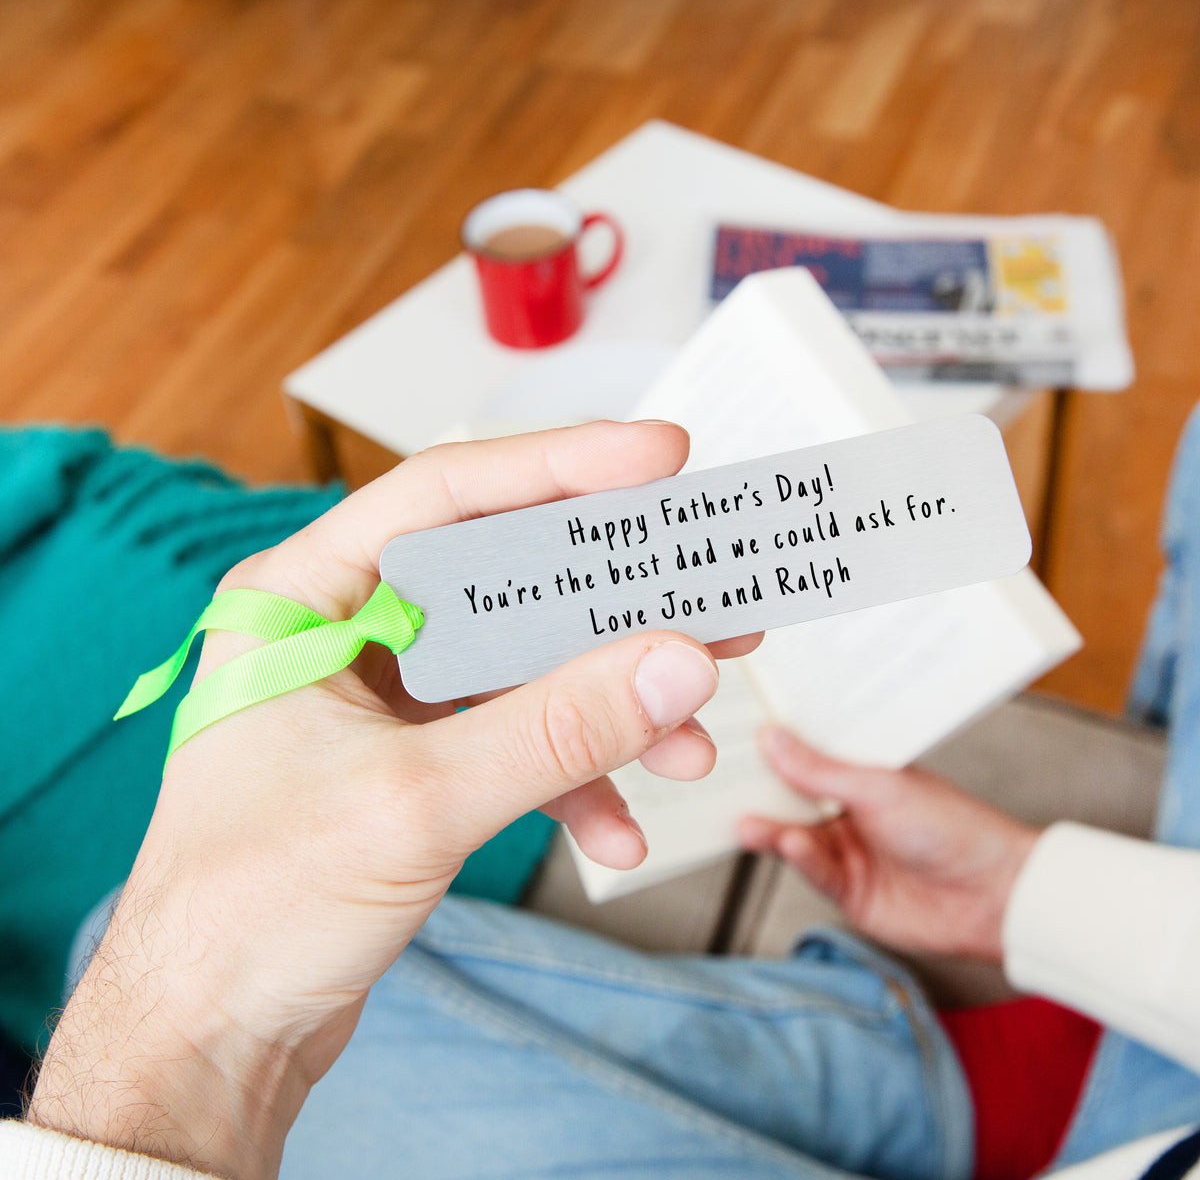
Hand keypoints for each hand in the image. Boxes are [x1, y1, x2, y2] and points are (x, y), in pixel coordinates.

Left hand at [28, 421, 759, 1179]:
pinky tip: (618, 828)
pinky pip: (514, 738)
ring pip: (522, 665)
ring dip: (608, 705)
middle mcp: (346, 630)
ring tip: (690, 741)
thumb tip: (675, 663)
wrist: (212, 1036)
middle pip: (502, 579)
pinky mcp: (416, 758)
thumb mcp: (417, 804)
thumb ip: (556, 729)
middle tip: (709, 602)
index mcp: (303, 597)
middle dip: (612, 605)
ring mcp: (385, 697)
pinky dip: (572, 776)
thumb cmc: (252, 910)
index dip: (559, 466)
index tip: (659, 458)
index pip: (444, 496)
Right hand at [738, 727, 1038, 962]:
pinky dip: (798, 858)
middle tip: (722, 784)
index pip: (806, 756)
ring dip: (772, 830)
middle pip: (791, 799)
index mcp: (860, 774)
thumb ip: (818, 770)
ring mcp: (847, 850)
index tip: (735, 736)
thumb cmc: (952, 828)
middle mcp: (849, 810)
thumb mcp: (878, 787)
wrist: (994, 895)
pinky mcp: (847, 891)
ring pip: (794, 836)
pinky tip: (789, 843)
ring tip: (747, 823)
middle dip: (760, 793)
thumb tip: (771, 738)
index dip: (773, 748)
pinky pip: (812, 871)